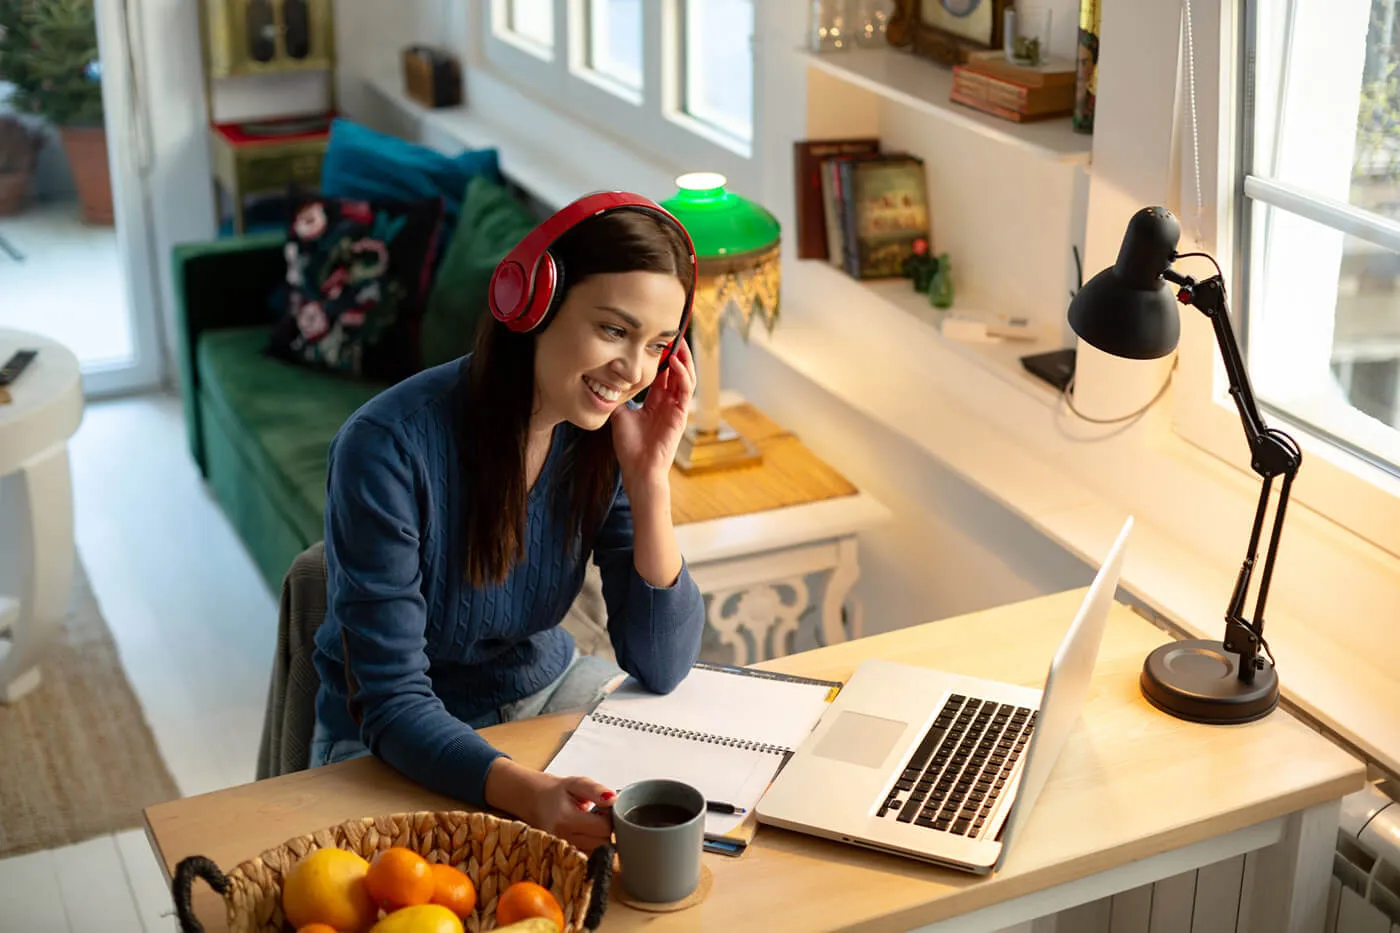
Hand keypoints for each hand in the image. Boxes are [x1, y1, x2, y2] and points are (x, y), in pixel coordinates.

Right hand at [485, 759, 615, 852]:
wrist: (529, 800)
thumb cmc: (554, 791)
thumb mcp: (575, 783)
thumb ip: (595, 790)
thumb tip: (612, 799)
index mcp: (566, 819)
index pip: (604, 829)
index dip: (610, 819)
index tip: (605, 811)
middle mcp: (561, 839)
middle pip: (602, 844)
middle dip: (605, 831)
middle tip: (597, 817)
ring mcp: (559, 851)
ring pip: (594, 854)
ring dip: (598, 841)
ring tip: (589, 825)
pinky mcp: (559, 857)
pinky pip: (584, 858)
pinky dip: (589, 848)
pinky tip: (583, 835)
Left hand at [611, 339, 696, 487]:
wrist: (637, 469)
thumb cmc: (630, 448)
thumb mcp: (620, 416)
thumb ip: (619, 399)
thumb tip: (607, 383)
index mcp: (656, 403)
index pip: (662, 374)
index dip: (661, 357)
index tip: (656, 340)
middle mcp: (668, 403)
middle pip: (677, 372)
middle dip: (676, 352)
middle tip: (672, 333)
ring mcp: (676, 409)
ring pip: (686, 377)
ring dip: (683, 359)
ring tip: (678, 341)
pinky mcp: (681, 415)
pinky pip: (685, 390)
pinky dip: (682, 374)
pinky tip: (675, 361)